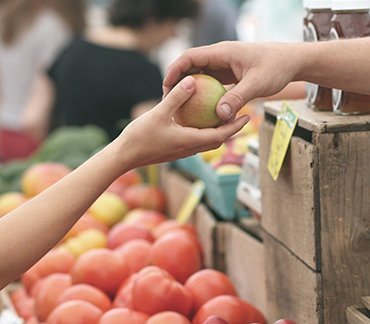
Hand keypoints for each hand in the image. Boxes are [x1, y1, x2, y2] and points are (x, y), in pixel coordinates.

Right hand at [119, 75, 249, 168]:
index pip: (220, 135)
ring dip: (218, 131)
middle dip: (231, 129)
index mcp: (190, 141)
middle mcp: (189, 149)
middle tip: (241, 116)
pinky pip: (195, 140)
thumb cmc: (140, 137)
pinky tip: (198, 120)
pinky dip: (203, 132)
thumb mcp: (159, 113)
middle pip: (217, 140)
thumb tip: (193, 80)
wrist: (124, 157)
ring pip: (206, 142)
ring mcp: (181, 151)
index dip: (235, 126)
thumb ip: (177, 97)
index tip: (248, 116)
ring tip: (224, 117)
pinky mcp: (174, 150)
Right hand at [163, 41, 300, 120]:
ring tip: (180, 108)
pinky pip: (211, 85)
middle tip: (168, 101)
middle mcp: (220, 57)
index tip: (165, 87)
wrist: (293, 62)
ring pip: (200, 77)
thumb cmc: (277, 67)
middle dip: (177, 82)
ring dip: (189, 90)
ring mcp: (224, 66)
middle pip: (191, 67)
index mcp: (222, 52)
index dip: (175, 70)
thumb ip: (237, 98)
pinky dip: (203, 96)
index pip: (190, 57)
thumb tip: (219, 116)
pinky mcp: (229, 76)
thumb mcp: (257, 84)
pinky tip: (200, 112)